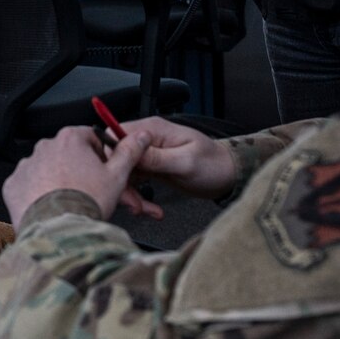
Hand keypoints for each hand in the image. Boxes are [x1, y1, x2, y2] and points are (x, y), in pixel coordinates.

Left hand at [2, 126, 146, 223]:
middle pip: (67, 153)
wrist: (59, 231)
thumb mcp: (117, 176)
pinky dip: (37, 193)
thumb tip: (139, 136)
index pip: (89, 137)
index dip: (100, 155)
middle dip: (78, 168)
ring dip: (57, 180)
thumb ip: (128, 151)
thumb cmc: (87, 203)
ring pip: (47, 168)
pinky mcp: (13, 184)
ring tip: (69, 201)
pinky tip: (51, 206)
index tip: (103, 171)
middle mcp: (45, 147)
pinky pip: (28, 185)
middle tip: (88, 190)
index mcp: (70, 139)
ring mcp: (27, 165)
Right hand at [114, 117, 234, 215]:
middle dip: (120, 181)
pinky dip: (137, 196)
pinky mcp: (150, 167)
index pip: (116, 134)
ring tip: (143, 209)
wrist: (227, 175)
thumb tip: (131, 153)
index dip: (112, 157)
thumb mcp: (186, 162)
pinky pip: (133, 181)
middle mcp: (147, 139)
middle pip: (117, 157)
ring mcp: (147, 154)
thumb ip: (157, 158)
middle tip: (133, 203)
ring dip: (129, 193)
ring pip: (122, 172)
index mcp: (153, 129)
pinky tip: (148, 208)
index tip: (118, 179)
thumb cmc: (213, 164)